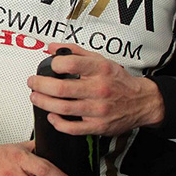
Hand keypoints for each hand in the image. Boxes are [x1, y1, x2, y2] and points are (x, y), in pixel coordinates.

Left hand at [27, 43, 164, 135]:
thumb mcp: (101, 60)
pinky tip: (51, 116)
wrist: (142, 101)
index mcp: (100, 70)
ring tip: (36, 97)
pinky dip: (57, 122)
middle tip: (33, 82)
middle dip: (40, 85)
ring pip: (63, 108)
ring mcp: (98, 109)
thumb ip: (75, 52)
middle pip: (61, 88)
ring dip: (43, 103)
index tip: (49, 66)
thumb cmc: (119, 81)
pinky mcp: (98, 126)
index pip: (70, 63)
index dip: (54, 64)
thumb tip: (52, 47)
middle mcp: (99, 89)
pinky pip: (72, 128)